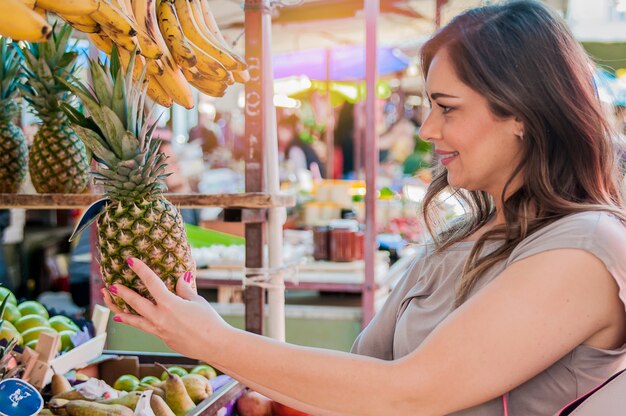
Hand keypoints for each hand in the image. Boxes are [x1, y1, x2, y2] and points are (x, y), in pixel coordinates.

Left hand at [102, 257, 228, 358]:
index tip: (130, 261)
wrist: (214, 345)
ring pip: (134, 320)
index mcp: (169, 304)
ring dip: (120, 311)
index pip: (151, 283)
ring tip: (110, 306)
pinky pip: (144, 327)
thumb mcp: (197, 301)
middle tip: (111, 286)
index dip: (140, 270)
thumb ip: (184, 289)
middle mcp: (160, 317)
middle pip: (135, 303)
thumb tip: (179, 279)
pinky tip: (128, 319)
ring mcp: (159, 330)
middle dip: (122, 293)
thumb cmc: (209, 321)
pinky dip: (134, 322)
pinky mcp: (162, 338)